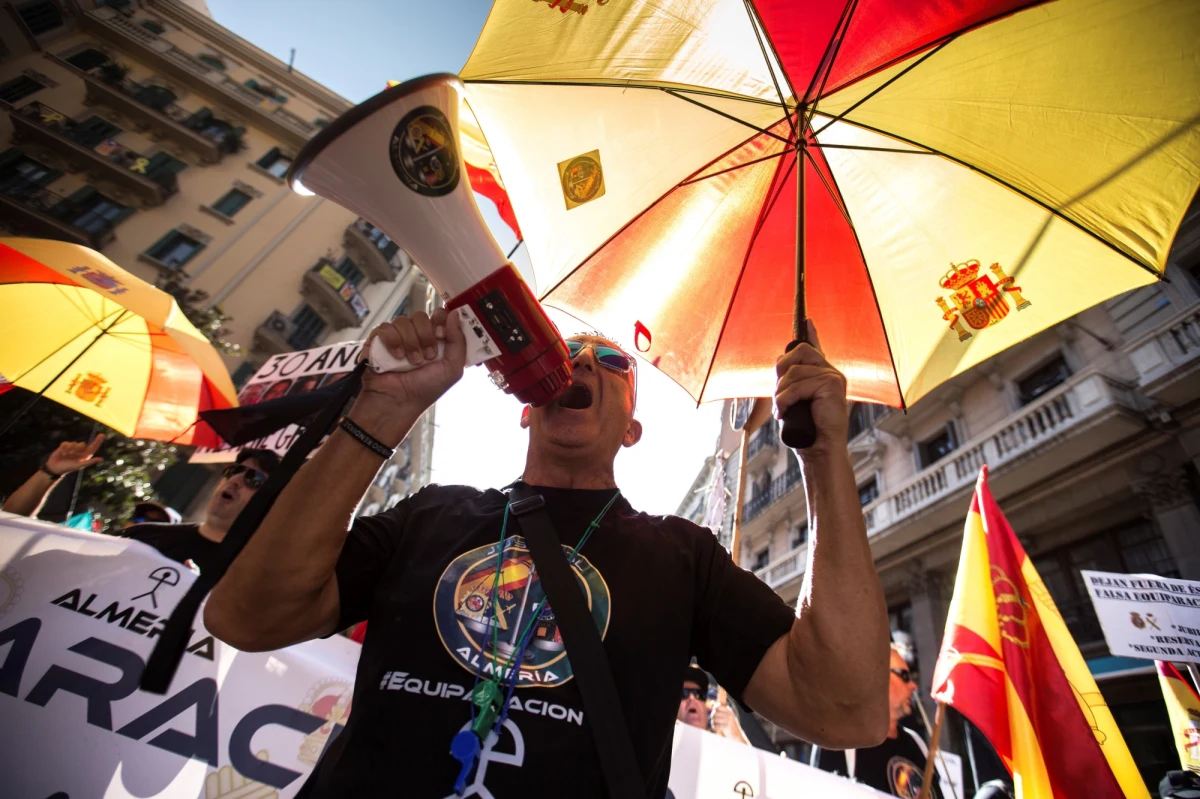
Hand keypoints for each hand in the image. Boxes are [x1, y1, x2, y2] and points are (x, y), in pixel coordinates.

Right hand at [44, 435, 104, 476]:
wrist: (55, 468)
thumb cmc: (68, 468)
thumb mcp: (79, 465)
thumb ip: (90, 462)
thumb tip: (101, 459)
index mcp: (84, 455)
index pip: (93, 447)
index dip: (97, 441)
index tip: (102, 435)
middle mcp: (79, 451)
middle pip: (82, 444)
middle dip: (77, 449)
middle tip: (72, 455)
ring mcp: (72, 447)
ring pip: (73, 443)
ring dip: (69, 450)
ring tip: (66, 455)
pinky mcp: (64, 446)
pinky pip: (66, 443)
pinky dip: (64, 448)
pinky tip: (61, 453)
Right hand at [355, 308, 465, 440]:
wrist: (399, 402)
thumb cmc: (426, 389)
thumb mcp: (452, 369)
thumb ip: (459, 341)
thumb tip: (455, 313)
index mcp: (435, 338)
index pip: (439, 314)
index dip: (440, 320)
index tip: (441, 335)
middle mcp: (416, 335)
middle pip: (421, 316)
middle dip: (426, 336)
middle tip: (428, 356)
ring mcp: (396, 336)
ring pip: (403, 321)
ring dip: (410, 343)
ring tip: (412, 362)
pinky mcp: (378, 340)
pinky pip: (385, 328)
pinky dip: (392, 341)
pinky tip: (396, 357)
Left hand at [710, 703, 748, 743]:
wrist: (737, 735)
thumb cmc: (729, 724)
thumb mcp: (727, 716)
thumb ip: (719, 709)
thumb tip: (711, 703)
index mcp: (729, 711)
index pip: (718, 706)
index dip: (714, 708)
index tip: (715, 711)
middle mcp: (730, 715)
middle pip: (715, 713)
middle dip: (712, 717)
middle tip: (713, 720)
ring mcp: (729, 721)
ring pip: (715, 720)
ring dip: (713, 723)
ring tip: (714, 724)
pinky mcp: (727, 727)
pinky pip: (716, 726)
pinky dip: (714, 727)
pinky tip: (715, 728)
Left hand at [774, 320, 848, 452]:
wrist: (818, 449)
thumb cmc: (804, 428)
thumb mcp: (793, 400)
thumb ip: (790, 381)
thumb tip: (781, 360)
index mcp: (821, 374)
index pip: (815, 346)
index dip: (810, 332)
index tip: (806, 318)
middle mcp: (829, 371)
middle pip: (796, 351)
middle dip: (780, 372)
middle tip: (779, 396)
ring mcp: (833, 376)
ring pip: (793, 372)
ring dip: (781, 394)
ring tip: (784, 410)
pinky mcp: (832, 384)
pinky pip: (797, 385)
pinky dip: (785, 400)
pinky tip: (786, 412)